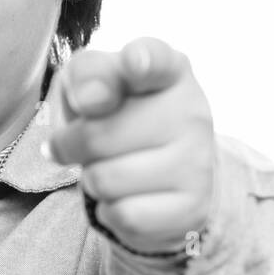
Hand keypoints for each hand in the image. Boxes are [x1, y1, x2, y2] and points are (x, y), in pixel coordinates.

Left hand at [43, 37, 215, 254]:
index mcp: (168, 70)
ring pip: (104, 180)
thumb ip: (86, 74)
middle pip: (96, 135)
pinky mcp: (194, 207)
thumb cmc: (116, 117)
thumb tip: (92, 101)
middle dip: (75, 146)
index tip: (133, 64)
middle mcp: (192, 111)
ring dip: (92, 180)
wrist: (166, 174)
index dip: (139, 62)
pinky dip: (110, 211)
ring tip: (113, 169)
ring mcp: (198, 162)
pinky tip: (129, 197)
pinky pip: (122, 215)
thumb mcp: (92, 84)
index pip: (154, 59)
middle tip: (90, 144)